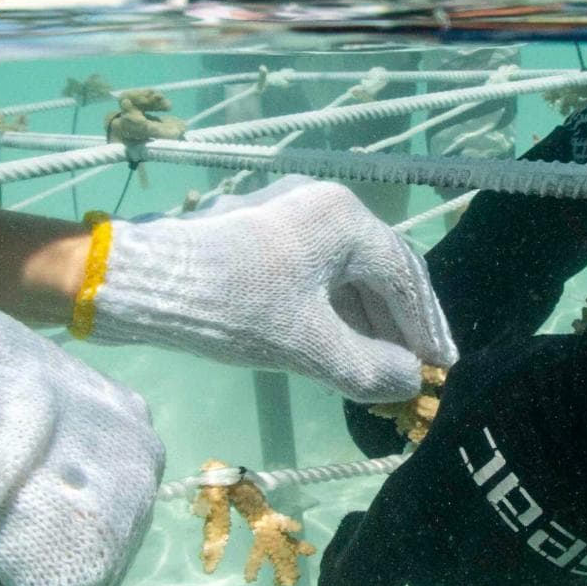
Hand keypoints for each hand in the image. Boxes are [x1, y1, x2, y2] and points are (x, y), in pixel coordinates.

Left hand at [86, 178, 456, 401]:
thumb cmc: (233, 308)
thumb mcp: (308, 347)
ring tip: (379, 366)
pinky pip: (318, 270)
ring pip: (347, 271)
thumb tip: (410, 382)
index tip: (442, 368)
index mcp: (343, 218)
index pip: (405, 277)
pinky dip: (335, 308)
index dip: (426, 327)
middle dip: (400, 324)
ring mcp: (291, 212)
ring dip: (367, 319)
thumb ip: (369, 368)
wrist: (144, 283)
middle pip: (380, 270)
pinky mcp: (264, 230)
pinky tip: (338, 344)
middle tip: (416, 369)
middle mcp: (324, 203)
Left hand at [322, 300, 586, 585]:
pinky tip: (556, 536)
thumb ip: (437, 434)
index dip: (346, 564)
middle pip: (422, 576)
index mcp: (407, 526)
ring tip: (528, 503)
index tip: (360, 525)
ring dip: (486, 561)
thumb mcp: (465, 391)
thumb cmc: (534, 393)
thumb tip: (441, 436)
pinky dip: (534, 583)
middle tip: (477, 484)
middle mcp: (445, 580)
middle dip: (436, 536)